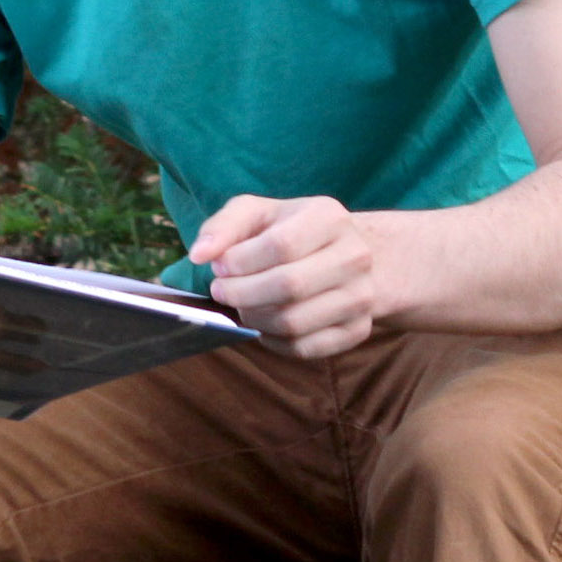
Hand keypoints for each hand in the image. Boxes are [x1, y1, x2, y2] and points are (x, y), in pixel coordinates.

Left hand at [189, 195, 384, 358]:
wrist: (344, 254)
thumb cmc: (290, 230)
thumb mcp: (257, 213)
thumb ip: (223, 226)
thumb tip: (200, 254)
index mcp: (330, 217)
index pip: (280, 245)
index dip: (240, 262)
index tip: (219, 268)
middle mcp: (355, 256)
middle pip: (289, 286)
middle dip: (242, 294)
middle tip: (222, 292)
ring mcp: (361, 296)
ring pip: (294, 322)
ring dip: (255, 318)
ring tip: (242, 305)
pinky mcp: (359, 330)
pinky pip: (304, 348)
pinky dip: (273, 341)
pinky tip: (264, 322)